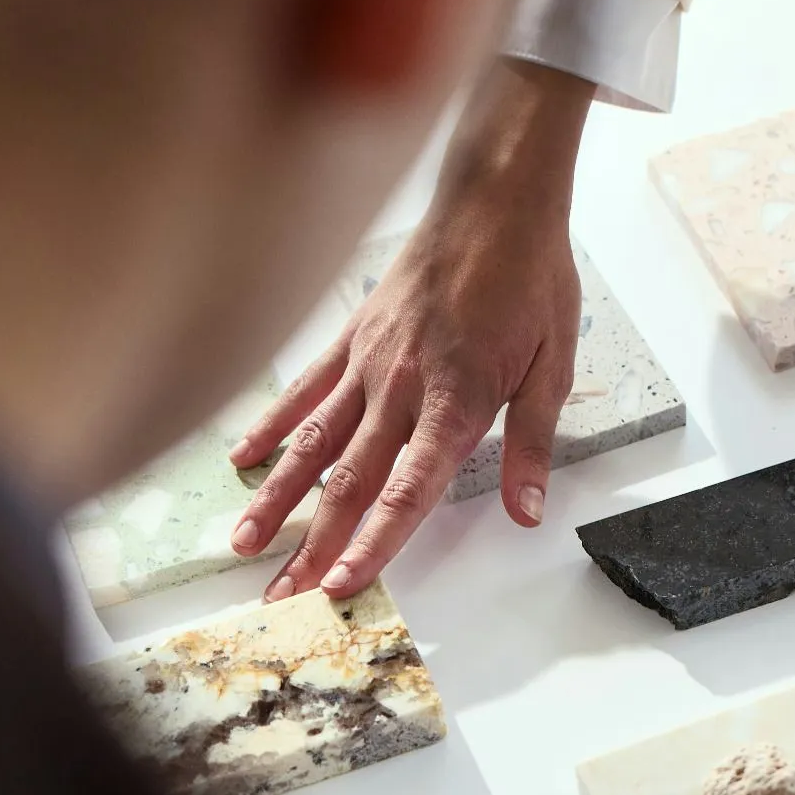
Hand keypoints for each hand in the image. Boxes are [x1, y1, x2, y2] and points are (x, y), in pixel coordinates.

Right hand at [227, 60, 595, 600]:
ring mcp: (368, 363)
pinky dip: (271, 424)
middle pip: (348, 482)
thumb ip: (530, 444)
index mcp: (454, 401)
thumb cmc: (529, 279)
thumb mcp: (553, 365)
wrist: (495, 198)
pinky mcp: (351, 338)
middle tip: (281, 596)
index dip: (374, 542)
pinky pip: (304, 389)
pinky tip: (242, 458)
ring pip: (312, 442)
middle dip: (313, 546)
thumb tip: (526, 512)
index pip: (407, 490)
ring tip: (244, 543)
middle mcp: (401, 388)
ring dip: (277, 498)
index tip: (343, 586)